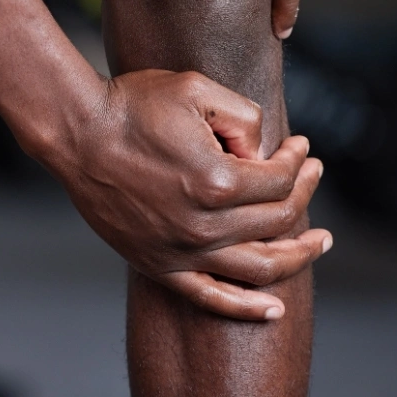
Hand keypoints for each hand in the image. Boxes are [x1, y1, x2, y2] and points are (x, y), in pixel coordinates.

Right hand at [49, 69, 329, 320]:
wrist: (77, 133)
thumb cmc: (132, 105)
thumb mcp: (197, 88)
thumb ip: (244, 116)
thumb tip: (265, 149)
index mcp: (218, 181)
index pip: (280, 180)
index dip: (297, 161)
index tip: (300, 147)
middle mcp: (204, 224)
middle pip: (277, 220)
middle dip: (303, 193)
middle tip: (311, 175)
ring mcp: (182, 250)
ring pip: (259, 268)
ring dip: (298, 255)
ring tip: (319, 242)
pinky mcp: (159, 264)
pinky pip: (210, 299)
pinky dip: (245, 307)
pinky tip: (274, 308)